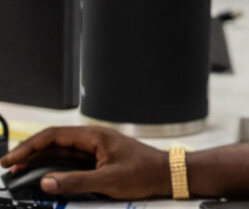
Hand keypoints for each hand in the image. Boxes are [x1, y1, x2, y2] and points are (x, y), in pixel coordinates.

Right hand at [0, 126, 170, 199]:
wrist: (165, 174)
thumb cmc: (143, 172)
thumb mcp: (108, 180)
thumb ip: (76, 181)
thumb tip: (48, 181)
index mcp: (95, 136)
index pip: (55, 136)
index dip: (30, 147)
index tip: (12, 159)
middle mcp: (93, 139)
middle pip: (55, 142)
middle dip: (30, 153)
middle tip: (9, 166)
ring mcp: (95, 149)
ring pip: (61, 152)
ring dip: (39, 160)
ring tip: (19, 171)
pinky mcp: (97, 160)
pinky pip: (70, 161)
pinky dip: (53, 167)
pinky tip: (43, 175)